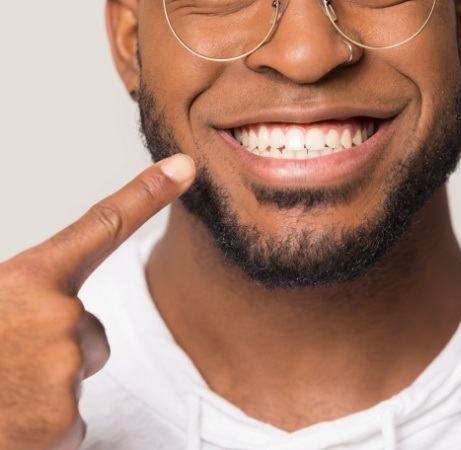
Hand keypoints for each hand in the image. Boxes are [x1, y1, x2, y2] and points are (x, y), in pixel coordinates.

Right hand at [0, 154, 195, 449]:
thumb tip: (65, 310)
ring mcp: (61, 368)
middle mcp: (54, 315)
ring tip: (3, 393)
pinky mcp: (61, 422)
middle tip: (6, 365)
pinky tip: (11, 422)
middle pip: (92, 334)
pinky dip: (43, 429)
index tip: (185, 166)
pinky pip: (71, 421)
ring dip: (47, 389)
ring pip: (80, 373)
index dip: (148, 194)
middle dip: (57, 352)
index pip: (102, 226)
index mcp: (27, 279)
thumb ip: (30, 294)